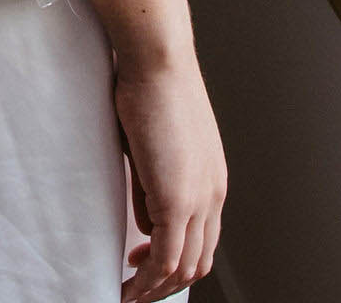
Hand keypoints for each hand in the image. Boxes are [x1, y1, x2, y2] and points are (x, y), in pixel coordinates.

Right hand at [112, 49, 227, 298]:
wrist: (159, 62)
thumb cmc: (152, 89)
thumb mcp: (152, 148)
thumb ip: (152, 188)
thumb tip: (147, 221)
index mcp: (211, 180)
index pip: (203, 240)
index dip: (176, 262)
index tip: (145, 266)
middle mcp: (213, 194)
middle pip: (199, 262)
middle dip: (166, 285)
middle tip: (136, 291)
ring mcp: (199, 198)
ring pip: (184, 266)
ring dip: (155, 287)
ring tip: (127, 294)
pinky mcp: (177, 198)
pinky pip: (165, 256)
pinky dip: (147, 278)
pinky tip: (128, 281)